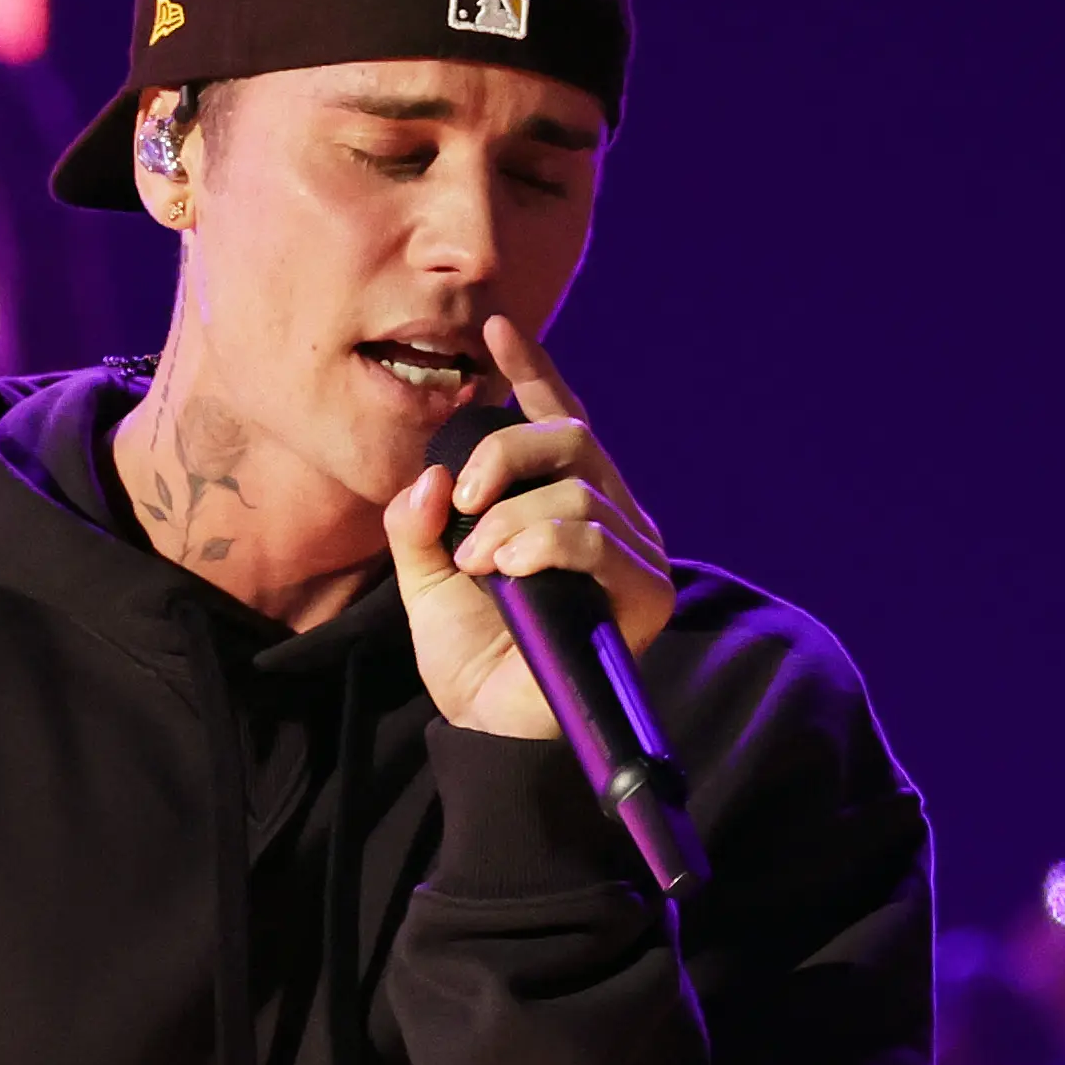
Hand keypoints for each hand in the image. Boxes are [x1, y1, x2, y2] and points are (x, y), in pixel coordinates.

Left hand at [379, 315, 675, 743]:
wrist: (495, 738)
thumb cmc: (474, 664)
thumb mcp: (426, 583)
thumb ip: (418, 527)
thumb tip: (426, 479)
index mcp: (561, 504)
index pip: (555, 420)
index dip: (532, 372)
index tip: (497, 327)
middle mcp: (609, 517)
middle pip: (571, 437)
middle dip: (507, 451)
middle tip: (461, 498)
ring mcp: (633, 553)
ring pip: (580, 487)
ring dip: (514, 515)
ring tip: (479, 561)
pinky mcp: (645, 594)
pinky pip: (598, 537)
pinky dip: (544, 541)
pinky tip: (508, 568)